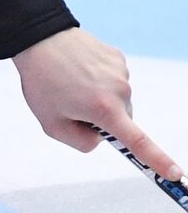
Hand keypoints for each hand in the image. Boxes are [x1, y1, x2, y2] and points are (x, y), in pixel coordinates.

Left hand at [13, 28, 182, 181]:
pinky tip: (78, 69)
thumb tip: (101, 139)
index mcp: (104, 110)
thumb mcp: (51, 124)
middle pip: (121, 120)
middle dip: (101, 120)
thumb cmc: (42, 83)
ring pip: (117, 100)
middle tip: (70, 104)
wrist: (39, 38)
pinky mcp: (118, 58)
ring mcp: (122, 72)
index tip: (174, 174)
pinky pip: (113, 80)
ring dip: (99, 98)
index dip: (157, 160)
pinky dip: (99, 80)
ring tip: (70, 82)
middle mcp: (120, 91)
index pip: (137, 141)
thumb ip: (80, 142)